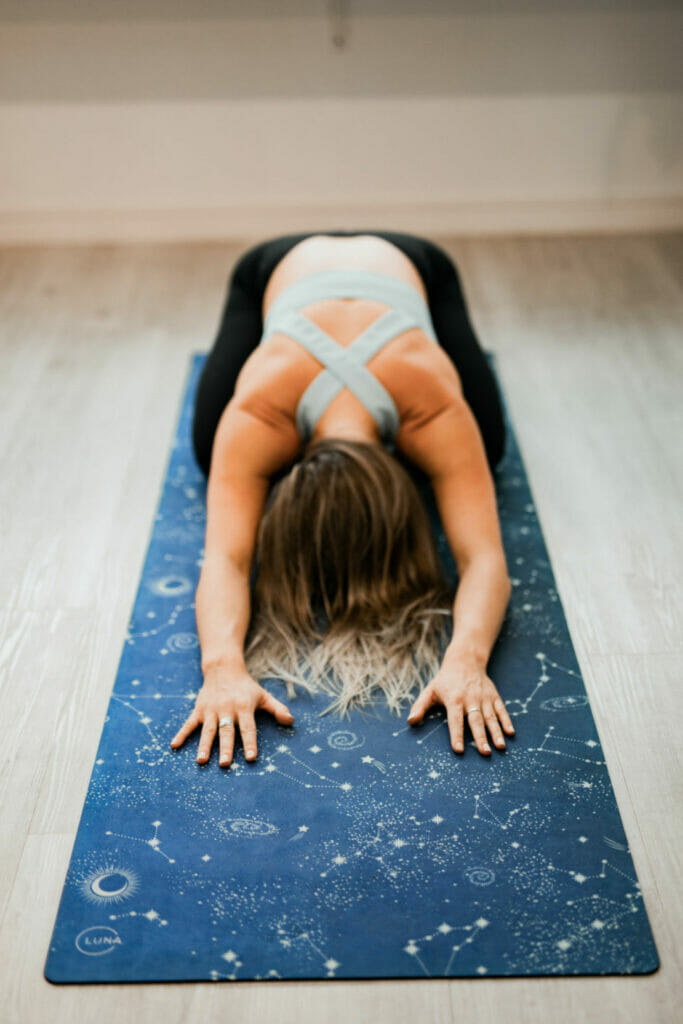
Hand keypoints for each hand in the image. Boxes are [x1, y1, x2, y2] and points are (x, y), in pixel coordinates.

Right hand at [169, 667, 293, 767]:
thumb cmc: (246, 687)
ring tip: (201, 761)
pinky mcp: (199, 709)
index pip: (248, 728)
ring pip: (207, 730)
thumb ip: (277, 709)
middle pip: (226, 731)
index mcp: (244, 707)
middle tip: (225, 764)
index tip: (251, 758)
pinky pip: (189, 723)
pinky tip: (174, 746)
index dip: (250, 742)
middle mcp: (226, 709)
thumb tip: (291, 721)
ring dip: (204, 745)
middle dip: (226, 748)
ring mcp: (211, 710)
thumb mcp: (263, 696)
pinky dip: (181, 734)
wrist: (223, 668)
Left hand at [406, 657, 514, 755]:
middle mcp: (470, 699)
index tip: (459, 750)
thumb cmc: (444, 680)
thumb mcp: (429, 691)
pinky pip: (501, 710)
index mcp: (453, 699)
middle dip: (481, 737)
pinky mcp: (494, 696)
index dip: (456, 735)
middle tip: (485, 753)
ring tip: (500, 747)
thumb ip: (420, 707)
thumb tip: (410, 722)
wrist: (465, 660)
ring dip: (496, 732)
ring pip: (491, 717)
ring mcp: (484, 698)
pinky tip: (511, 733)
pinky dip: (507, 721)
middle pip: (475, 720)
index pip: (455, 720)